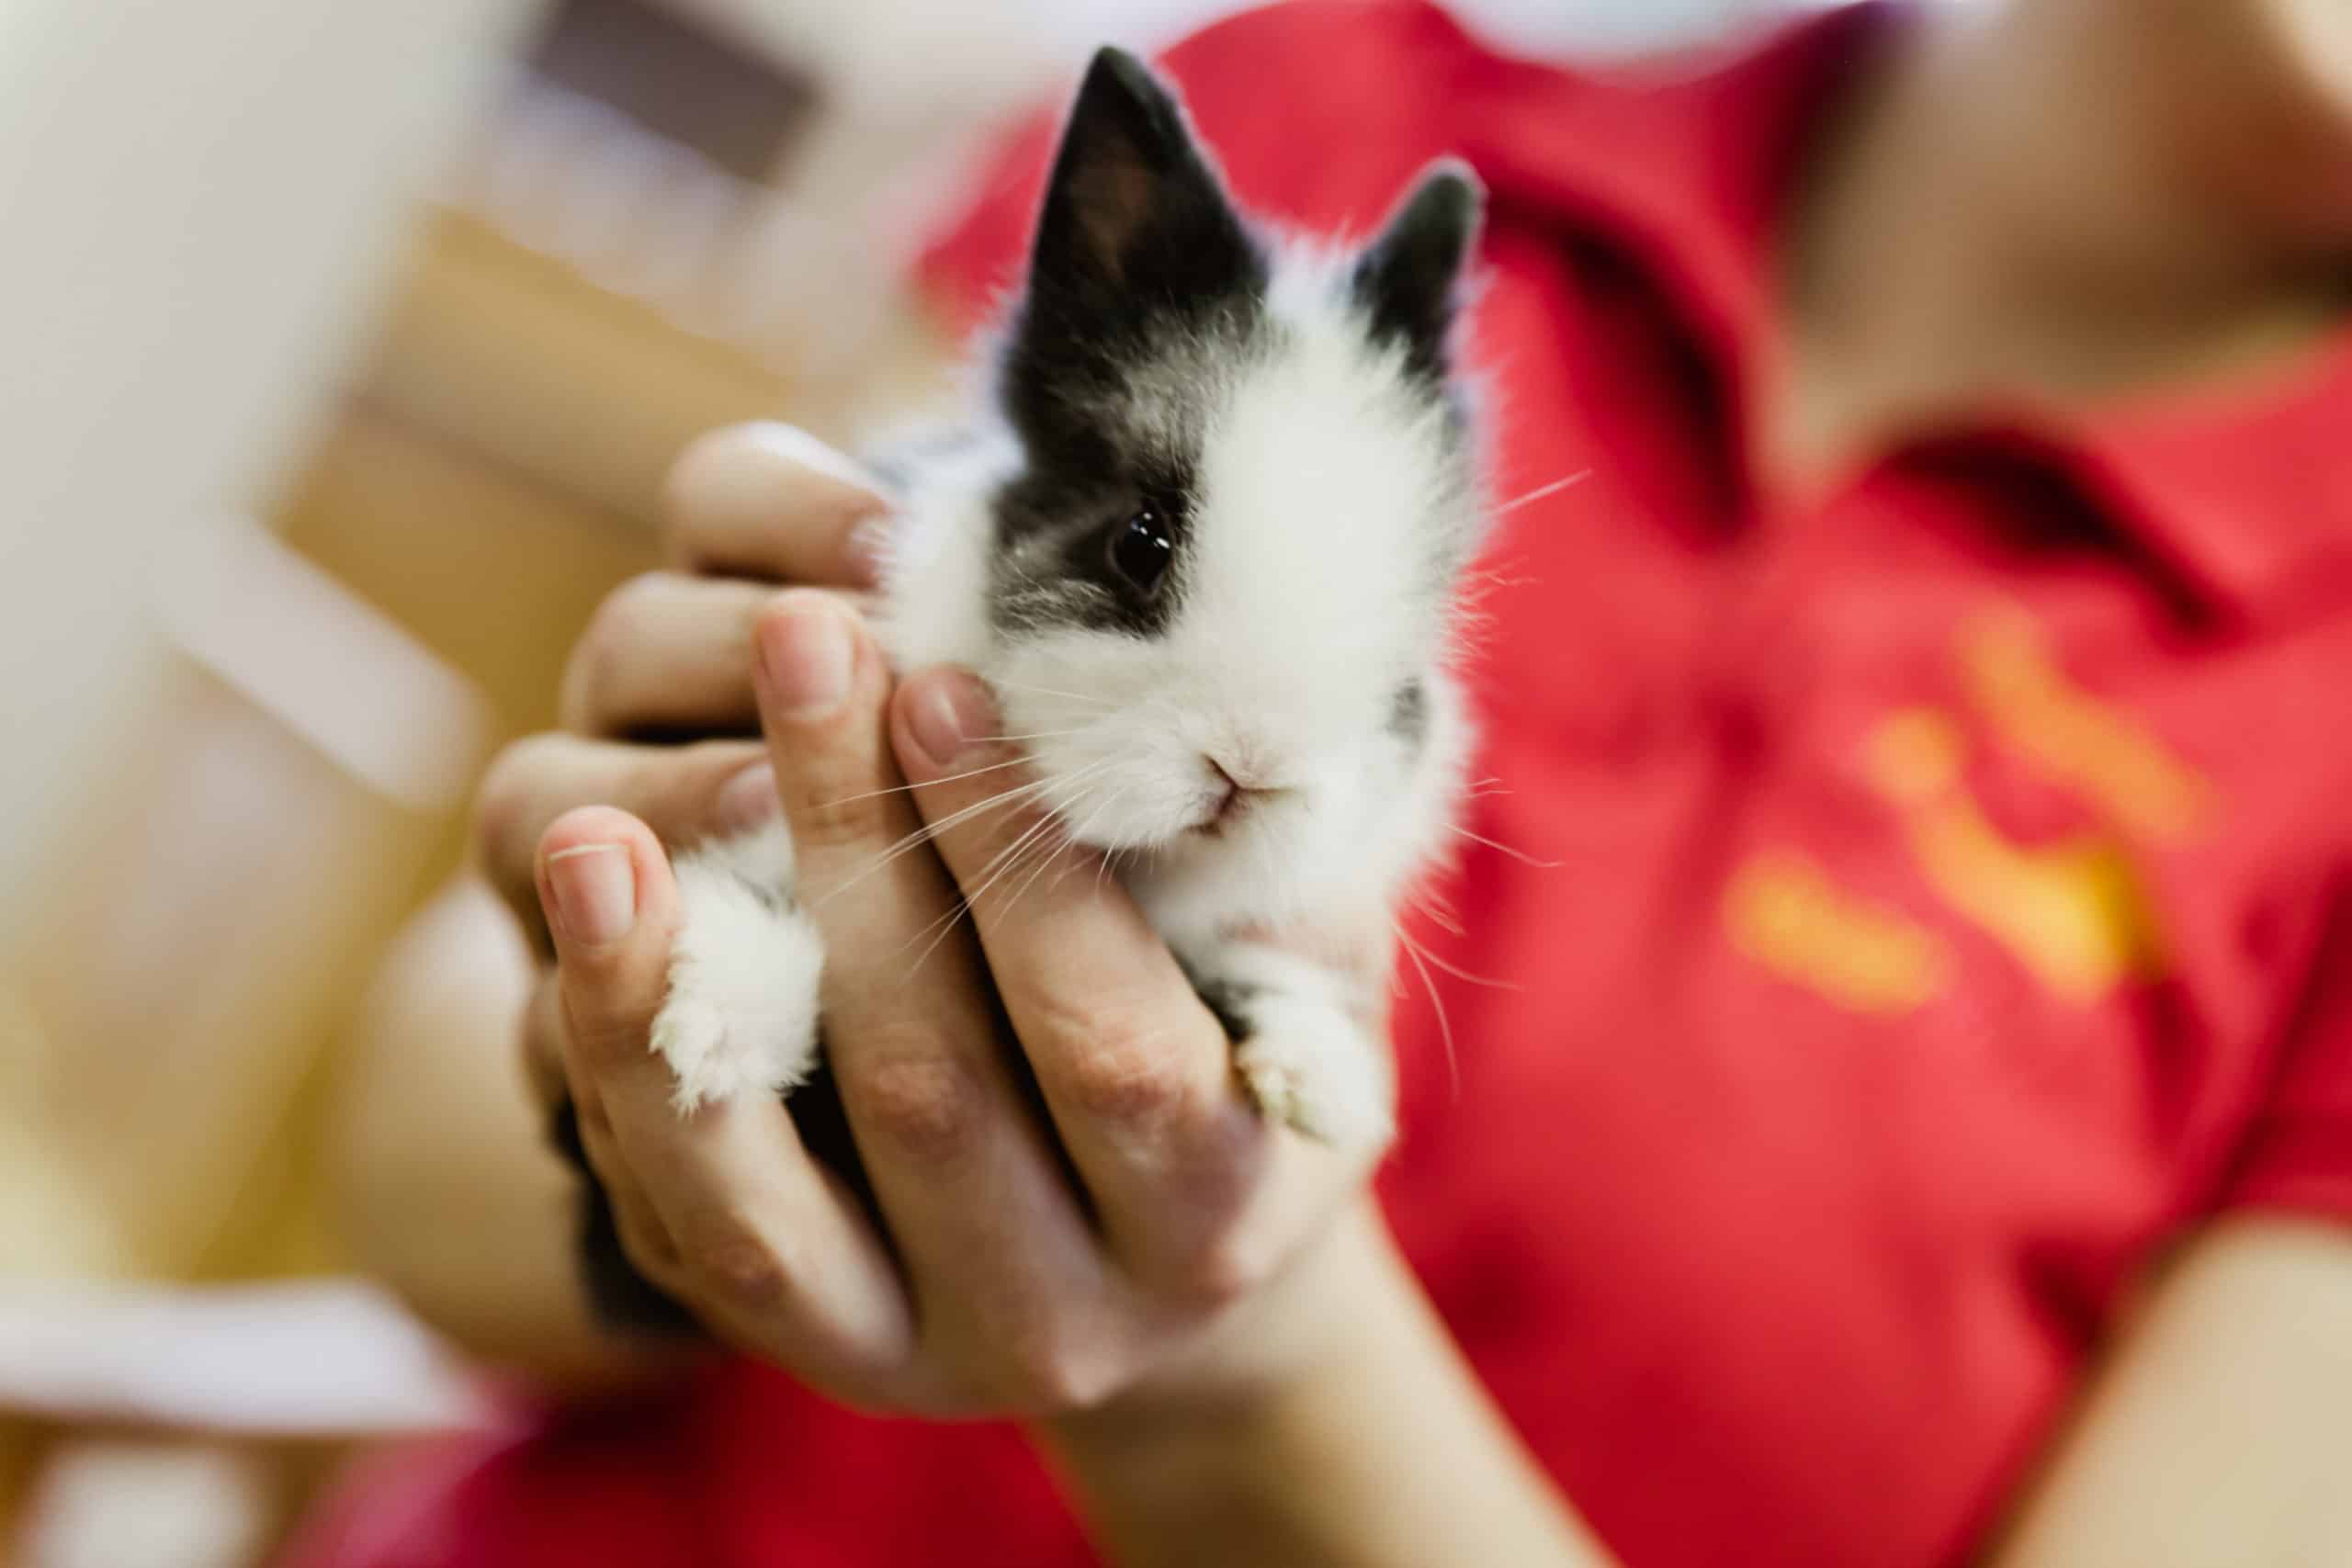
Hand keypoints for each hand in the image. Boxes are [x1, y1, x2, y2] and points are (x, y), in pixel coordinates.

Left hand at [475, 422, 1386, 1416]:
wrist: (1162, 1243)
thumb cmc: (1249, 1041)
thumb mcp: (1308, 961)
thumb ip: (1258, 861)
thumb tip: (1175, 692)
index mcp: (1211, 1225)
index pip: (1110, 1054)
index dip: (1022, 875)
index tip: (942, 681)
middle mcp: (1056, 1318)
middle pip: (926, 1097)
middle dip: (853, 854)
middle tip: (800, 643)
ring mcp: (904, 1350)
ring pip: (752, 1209)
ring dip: (659, 1008)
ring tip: (592, 831)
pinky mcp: (784, 1338)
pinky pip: (671, 1220)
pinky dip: (616, 1072)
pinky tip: (586, 922)